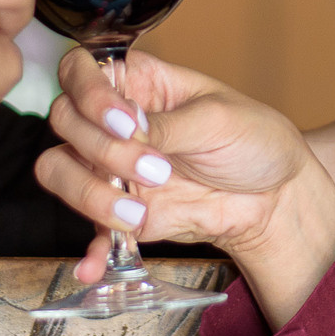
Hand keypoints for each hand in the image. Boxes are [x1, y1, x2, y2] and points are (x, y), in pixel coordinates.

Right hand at [36, 49, 334, 327]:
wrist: (275, 197)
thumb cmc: (252, 140)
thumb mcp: (217, 120)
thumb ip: (166, 125)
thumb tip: (126, 130)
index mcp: (138, 82)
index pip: (80, 70)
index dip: (89, 93)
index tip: (125, 122)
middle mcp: (114, 122)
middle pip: (64, 121)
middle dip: (100, 148)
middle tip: (153, 166)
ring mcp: (112, 168)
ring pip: (59, 171)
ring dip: (89, 193)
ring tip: (136, 211)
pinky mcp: (121, 212)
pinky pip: (89, 232)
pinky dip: (89, 250)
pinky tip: (94, 265)